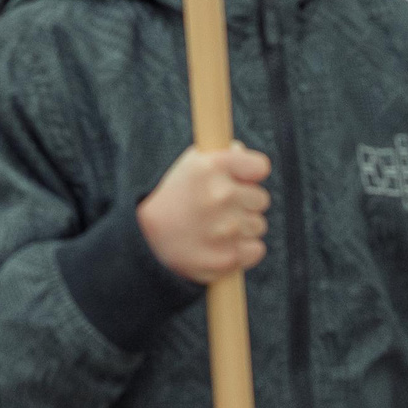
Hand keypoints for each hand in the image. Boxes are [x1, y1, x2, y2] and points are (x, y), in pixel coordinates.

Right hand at [137, 144, 273, 282]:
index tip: (241, 179)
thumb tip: (242, 151)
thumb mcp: (190, 166)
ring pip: (258, 225)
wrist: (146, 239)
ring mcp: (226, 228)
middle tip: (219, 208)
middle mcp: (221, 194)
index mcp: (212, 166)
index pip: (260, 166)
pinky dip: (243, 250)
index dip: (251, 174)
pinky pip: (256, 249)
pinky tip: (220, 245)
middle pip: (261, 199)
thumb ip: (220, 155)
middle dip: (244, 203)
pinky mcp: (229, 257)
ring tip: (215, 227)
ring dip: (242, 227)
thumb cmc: (174, 197)